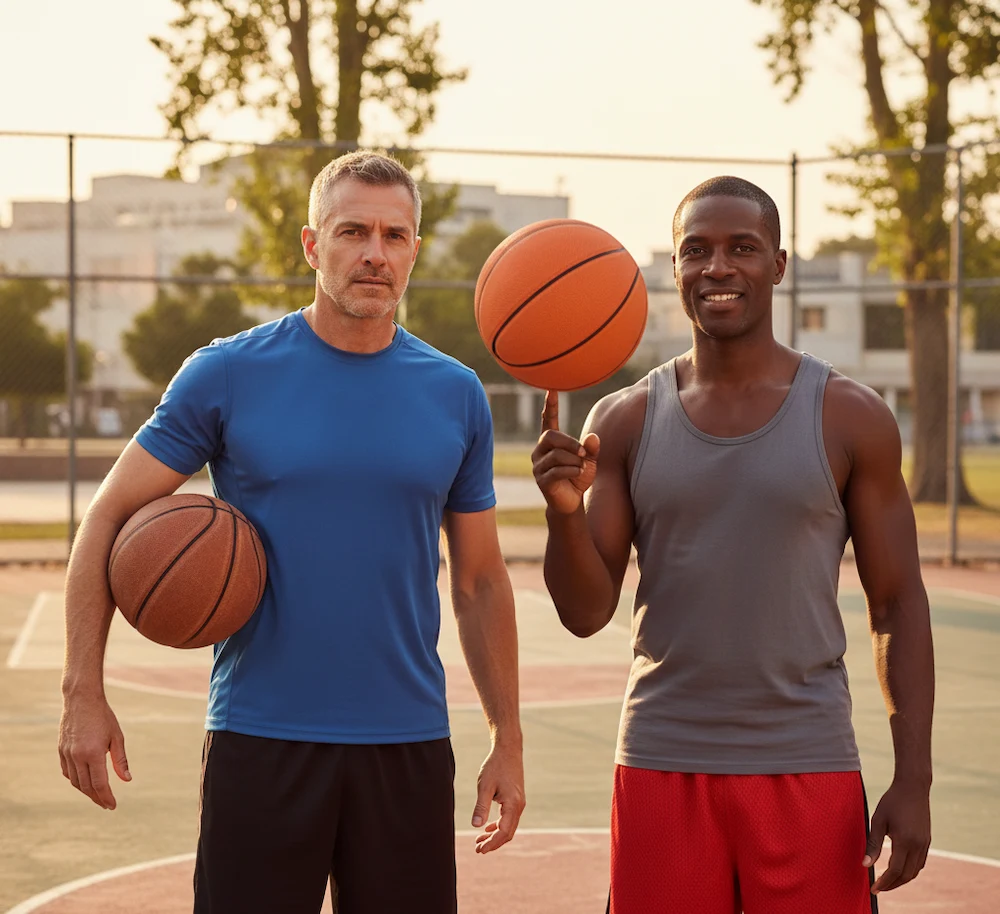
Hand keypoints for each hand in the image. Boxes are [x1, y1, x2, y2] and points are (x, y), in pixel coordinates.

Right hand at [58, 693, 130, 809]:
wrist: (81, 700)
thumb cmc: (103, 717)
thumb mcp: (117, 737)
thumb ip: (120, 760)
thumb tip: (127, 780)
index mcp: (93, 754)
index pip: (100, 784)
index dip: (106, 797)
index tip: (112, 806)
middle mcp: (77, 757)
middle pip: (86, 786)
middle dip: (97, 798)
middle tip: (106, 805)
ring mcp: (67, 754)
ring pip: (75, 781)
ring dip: (86, 791)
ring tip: (97, 796)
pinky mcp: (61, 750)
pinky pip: (67, 772)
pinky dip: (76, 780)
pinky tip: (84, 782)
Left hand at [471, 739, 524, 853]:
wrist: (508, 749)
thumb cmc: (495, 766)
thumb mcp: (485, 786)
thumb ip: (481, 806)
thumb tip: (475, 826)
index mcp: (513, 804)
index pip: (503, 832)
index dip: (491, 843)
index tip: (479, 850)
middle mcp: (519, 806)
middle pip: (508, 833)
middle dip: (493, 843)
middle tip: (477, 849)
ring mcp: (519, 803)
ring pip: (509, 826)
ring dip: (495, 835)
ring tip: (479, 841)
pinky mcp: (516, 799)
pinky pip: (509, 818)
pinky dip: (499, 826)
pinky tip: (487, 828)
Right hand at [531, 390, 599, 514]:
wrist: (571, 502)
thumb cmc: (578, 476)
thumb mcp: (589, 460)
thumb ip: (591, 448)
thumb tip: (592, 437)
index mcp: (551, 442)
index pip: (547, 420)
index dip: (549, 405)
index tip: (551, 389)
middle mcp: (540, 451)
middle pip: (550, 436)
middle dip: (569, 442)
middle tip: (583, 452)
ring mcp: (538, 466)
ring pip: (555, 455)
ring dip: (573, 460)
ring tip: (582, 467)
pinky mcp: (541, 480)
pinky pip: (556, 471)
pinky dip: (571, 471)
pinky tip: (578, 474)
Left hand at [863, 778, 930, 893]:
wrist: (913, 787)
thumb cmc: (892, 801)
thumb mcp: (878, 820)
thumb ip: (873, 844)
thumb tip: (865, 864)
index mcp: (905, 841)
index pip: (895, 870)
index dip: (884, 882)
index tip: (874, 889)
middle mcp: (918, 846)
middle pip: (906, 875)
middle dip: (892, 885)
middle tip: (879, 889)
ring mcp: (925, 844)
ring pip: (915, 871)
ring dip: (901, 879)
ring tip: (887, 882)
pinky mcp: (927, 841)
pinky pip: (920, 863)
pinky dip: (910, 870)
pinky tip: (899, 869)